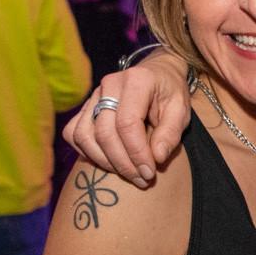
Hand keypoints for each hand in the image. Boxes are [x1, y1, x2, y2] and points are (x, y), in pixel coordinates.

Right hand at [62, 53, 190, 184]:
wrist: (156, 75)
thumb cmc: (169, 93)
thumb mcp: (181, 110)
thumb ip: (170, 133)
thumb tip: (156, 158)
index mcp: (137, 80)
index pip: (127, 123)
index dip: (136, 153)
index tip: (149, 173)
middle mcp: (109, 85)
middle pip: (104, 132)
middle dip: (122, 163)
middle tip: (141, 179)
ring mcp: (93, 95)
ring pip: (84, 135)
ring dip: (104, 162)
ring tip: (127, 174)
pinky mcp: (84, 107)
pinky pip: (74, 134)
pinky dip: (87, 152)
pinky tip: (108, 162)